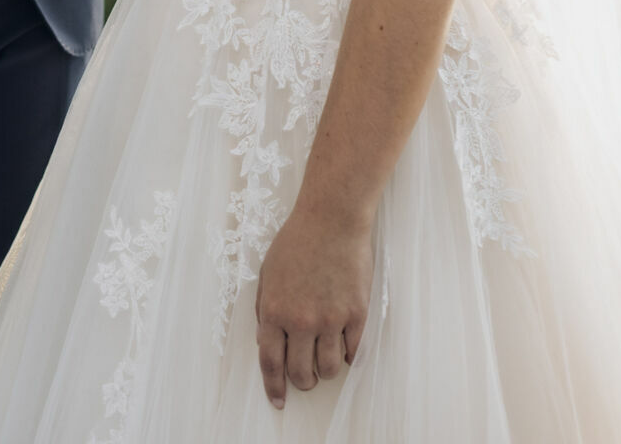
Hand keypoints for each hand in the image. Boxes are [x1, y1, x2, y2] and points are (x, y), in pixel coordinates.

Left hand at [255, 209, 372, 409]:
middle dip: (303, 381)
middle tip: (306, 375)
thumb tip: (266, 342)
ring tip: (325, 356)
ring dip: (326, 369)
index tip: (279, 400)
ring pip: (329, 369)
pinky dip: (348, 354)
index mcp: (274, 310)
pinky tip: (344, 343)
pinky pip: (353, 352)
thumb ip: (264, 309)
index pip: (271, 363)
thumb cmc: (297, 241)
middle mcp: (301, 320)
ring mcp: (331, 319)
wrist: (332, 219)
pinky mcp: (356, 314)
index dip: (274, 387)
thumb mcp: (268, 273)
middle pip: (301, 374)